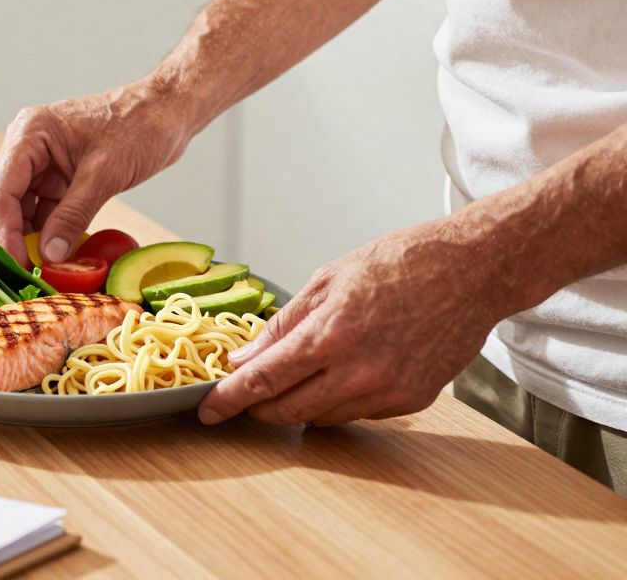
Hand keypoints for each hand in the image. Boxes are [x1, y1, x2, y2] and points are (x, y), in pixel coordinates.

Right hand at [0, 77, 193, 265]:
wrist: (167, 112)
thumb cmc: (140, 126)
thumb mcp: (105, 174)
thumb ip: (73, 216)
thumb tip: (48, 257)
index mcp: (29, 134)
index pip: (0, 190)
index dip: (5, 231)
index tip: (17, 265)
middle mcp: (26, 146)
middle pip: (0, 200)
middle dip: (9, 238)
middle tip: (23, 274)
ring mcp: (41, 163)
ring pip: (18, 209)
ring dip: (26, 239)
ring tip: (39, 271)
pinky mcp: (58, 178)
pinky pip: (41, 211)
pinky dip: (45, 234)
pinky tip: (54, 257)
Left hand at [197, 218, 506, 425]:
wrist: (473, 271)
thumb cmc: (401, 263)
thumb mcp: (329, 280)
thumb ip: (283, 325)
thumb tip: (244, 358)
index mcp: (331, 335)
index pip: (264, 380)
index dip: (230, 400)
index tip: (208, 411)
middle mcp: (359, 372)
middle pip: (287, 410)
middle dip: (259, 406)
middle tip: (245, 392)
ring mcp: (388, 392)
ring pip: (321, 417)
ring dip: (298, 403)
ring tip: (298, 373)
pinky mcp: (411, 401)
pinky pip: (357, 414)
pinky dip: (337, 400)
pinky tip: (342, 372)